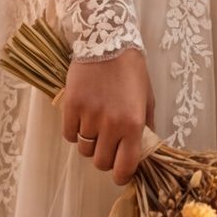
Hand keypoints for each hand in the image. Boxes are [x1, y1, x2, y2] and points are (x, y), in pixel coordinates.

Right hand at [58, 46, 153, 182]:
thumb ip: (147, 128)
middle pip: (101, 162)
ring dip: (90, 143)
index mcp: (133, 125)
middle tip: (108, 143)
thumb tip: (145, 152)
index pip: (124, 167)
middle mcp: (111, 124)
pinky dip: (75, 131)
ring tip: (95, 125)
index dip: (121, 175)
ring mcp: (89, 116)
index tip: (120, 171)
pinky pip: (69, 135)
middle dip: (105, 157)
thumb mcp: (147, 99)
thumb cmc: (132, 70)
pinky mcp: (71, 106)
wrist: (107, 41)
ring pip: (84, 150)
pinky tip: (82, 117)